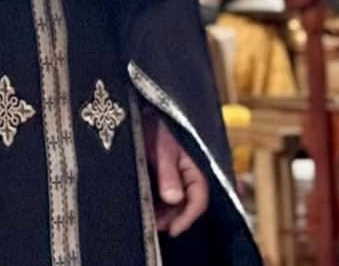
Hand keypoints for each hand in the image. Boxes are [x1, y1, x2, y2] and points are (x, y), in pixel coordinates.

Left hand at [148, 114, 208, 235]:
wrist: (139, 108)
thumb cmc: (154, 124)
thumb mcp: (162, 149)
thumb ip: (168, 174)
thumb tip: (173, 199)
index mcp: (196, 167)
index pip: (199, 199)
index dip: (187, 217)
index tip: (173, 230)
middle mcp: (189, 172)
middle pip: (187, 203)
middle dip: (174, 217)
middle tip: (156, 227)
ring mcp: (177, 172)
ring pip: (177, 200)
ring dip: (166, 211)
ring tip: (150, 219)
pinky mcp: (163, 171)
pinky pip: (166, 192)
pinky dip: (158, 202)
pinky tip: (147, 207)